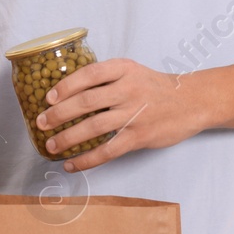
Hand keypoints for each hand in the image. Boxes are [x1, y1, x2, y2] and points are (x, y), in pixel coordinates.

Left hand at [36, 58, 212, 171]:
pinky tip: (72, 165)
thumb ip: (106, 78)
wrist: (192, 101)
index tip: (48, 97)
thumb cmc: (156, 87)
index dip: (66, 85)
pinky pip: (108, 150)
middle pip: (87, 101)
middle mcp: (129, 89)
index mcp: (124, 69)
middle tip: (41, 122)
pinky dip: (87, 159)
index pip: (89, 74)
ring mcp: (135, 114)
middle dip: (59, 113)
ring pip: (94, 127)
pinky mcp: (140, 136)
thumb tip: (67, 92)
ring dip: (68, 138)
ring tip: (51, 145)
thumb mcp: (133, 72)